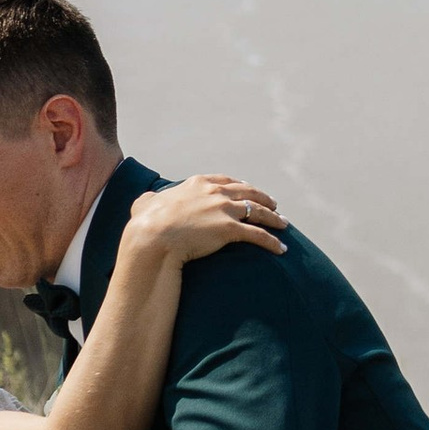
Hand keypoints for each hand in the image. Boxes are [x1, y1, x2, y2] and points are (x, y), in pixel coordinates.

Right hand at [121, 173, 287, 266]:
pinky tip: (281, 248)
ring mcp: (224, 209)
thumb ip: (149, 200)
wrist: (153, 237)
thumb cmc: (146, 223)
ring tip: (284, 224)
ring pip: (258, 211)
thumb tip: (146, 199)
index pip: (226, 181)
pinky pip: (258, 235)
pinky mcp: (230, 229)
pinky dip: (272, 241)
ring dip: (274, 218)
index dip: (241, 185)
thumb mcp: (145, 204)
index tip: (248, 189)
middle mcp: (215, 192)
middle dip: (263, 198)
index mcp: (198, 183)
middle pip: (248, 192)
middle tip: (274, 204)